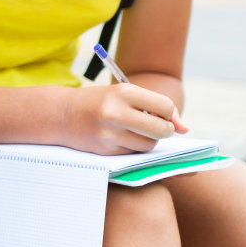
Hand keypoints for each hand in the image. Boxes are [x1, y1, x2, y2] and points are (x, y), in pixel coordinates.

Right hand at [60, 83, 186, 154]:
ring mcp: (110, 134)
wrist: (60, 114)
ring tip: (132, 131)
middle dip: (164, 131)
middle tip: (155, 128)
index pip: (165, 107)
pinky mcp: (105, 150)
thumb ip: (155, 107)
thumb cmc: (99, 102)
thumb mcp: (124, 94)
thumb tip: (184, 129)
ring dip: (148, 141)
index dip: (169, 115)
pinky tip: (119, 139)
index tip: (162, 116)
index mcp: (123, 92)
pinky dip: (133, 149)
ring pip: (149, 145)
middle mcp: (116, 112)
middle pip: (161, 130)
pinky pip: (134, 154)